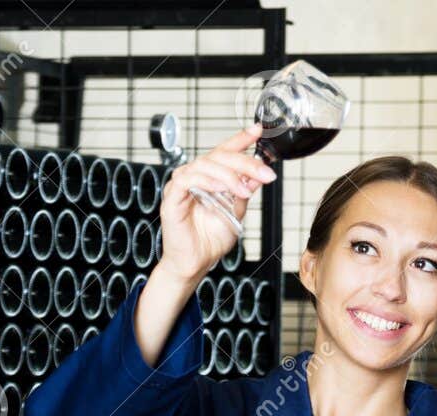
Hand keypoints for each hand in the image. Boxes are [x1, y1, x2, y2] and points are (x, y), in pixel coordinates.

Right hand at [154, 123, 276, 282]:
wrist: (195, 262)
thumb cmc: (210, 240)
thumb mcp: (236, 213)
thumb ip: (243, 194)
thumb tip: (256, 177)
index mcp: (209, 178)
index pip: (225, 152)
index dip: (240, 139)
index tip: (258, 130)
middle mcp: (195, 177)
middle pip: (219, 156)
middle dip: (245, 161)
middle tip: (264, 172)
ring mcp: (182, 185)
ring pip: (204, 165)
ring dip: (228, 175)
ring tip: (244, 189)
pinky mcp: (172, 197)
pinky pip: (187, 180)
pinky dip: (206, 181)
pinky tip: (220, 188)